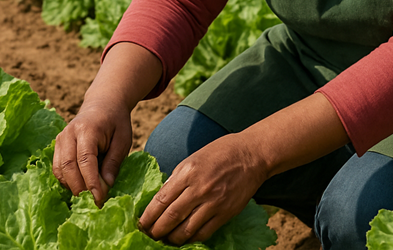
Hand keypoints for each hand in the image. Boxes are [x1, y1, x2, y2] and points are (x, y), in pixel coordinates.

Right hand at [52, 96, 132, 205]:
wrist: (103, 104)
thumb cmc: (116, 122)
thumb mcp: (123, 140)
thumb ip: (113, 162)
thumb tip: (106, 187)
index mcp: (87, 129)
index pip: (85, 160)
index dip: (91, 182)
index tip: (99, 199)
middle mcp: (69, 134)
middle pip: (69, 167)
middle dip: (81, 188)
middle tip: (95, 203)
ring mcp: (60, 139)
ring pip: (60, 170)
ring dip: (73, 187)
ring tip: (89, 196)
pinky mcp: (57, 145)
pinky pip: (57, 168)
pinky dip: (67, 181)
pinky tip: (80, 186)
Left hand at [138, 133, 266, 244]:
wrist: (251, 155)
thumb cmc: (220, 152)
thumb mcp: (192, 159)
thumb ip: (176, 179)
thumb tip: (162, 198)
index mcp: (187, 173)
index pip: (161, 200)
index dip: (148, 216)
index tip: (141, 224)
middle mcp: (199, 189)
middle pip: (171, 217)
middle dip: (156, 230)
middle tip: (149, 236)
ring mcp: (214, 202)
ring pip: (186, 230)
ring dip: (172, 239)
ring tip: (165, 240)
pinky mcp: (226, 212)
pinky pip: (204, 232)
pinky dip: (191, 239)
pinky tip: (185, 239)